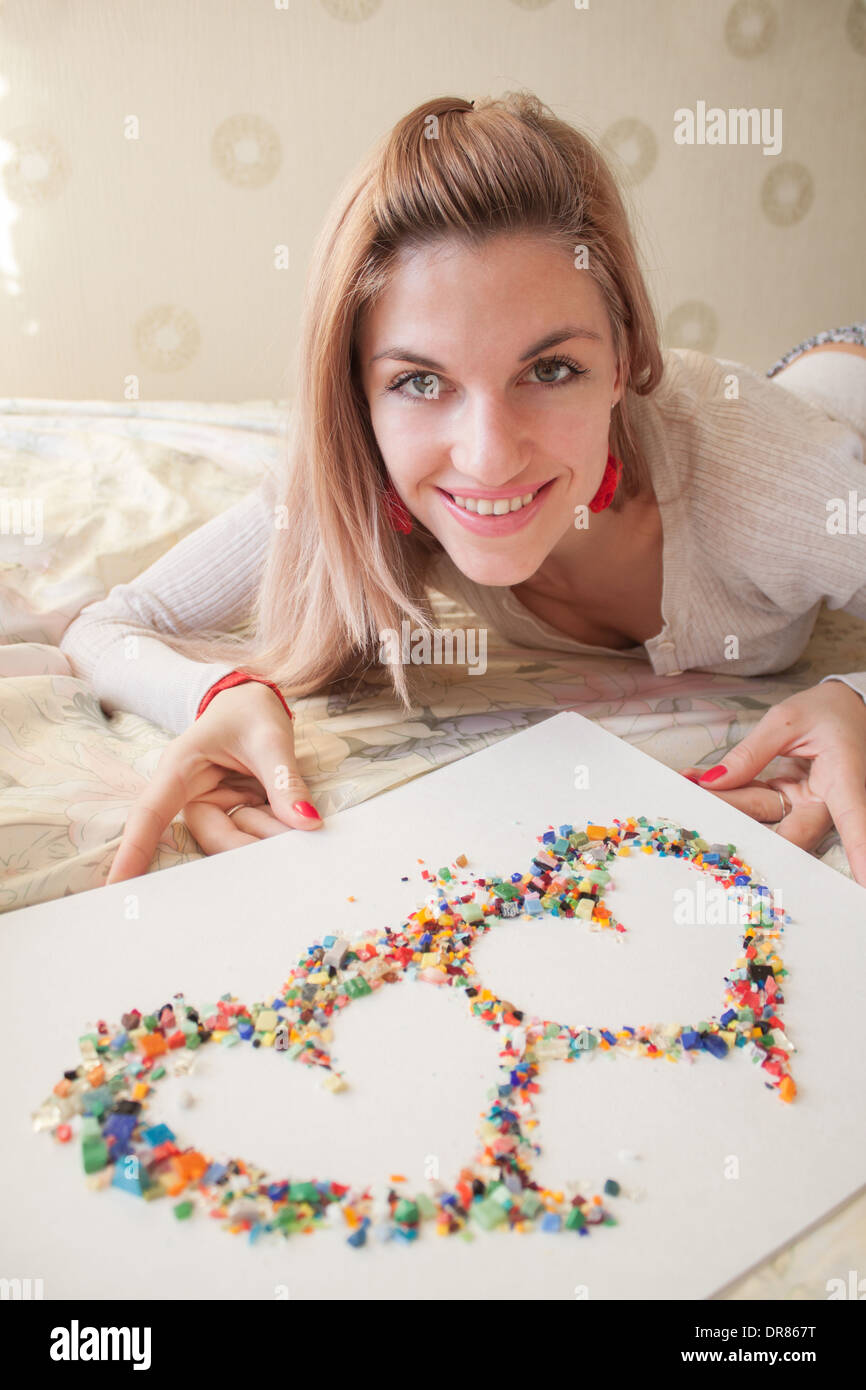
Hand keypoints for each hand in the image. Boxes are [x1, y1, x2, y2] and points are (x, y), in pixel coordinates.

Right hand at [105, 681, 321, 884]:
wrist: (254, 702)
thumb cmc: (249, 711)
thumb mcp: (269, 738)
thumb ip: (285, 780)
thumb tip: (306, 823)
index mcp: (180, 769)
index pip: (152, 813)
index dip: (134, 850)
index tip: (116, 886)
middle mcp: (190, 794)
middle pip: (214, 837)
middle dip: (252, 840)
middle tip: (294, 831)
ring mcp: (212, 807)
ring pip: (238, 840)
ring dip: (270, 832)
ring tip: (296, 810)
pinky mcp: (232, 814)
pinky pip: (253, 834)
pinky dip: (276, 827)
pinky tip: (291, 812)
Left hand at [678, 680, 865, 886]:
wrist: (845, 707)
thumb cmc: (829, 711)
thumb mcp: (789, 720)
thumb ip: (752, 752)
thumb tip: (716, 780)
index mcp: (843, 781)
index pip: (854, 825)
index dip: (859, 855)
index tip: (864, 885)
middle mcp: (827, 805)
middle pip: (784, 830)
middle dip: (737, 816)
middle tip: (700, 803)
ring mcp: (808, 808)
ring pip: (762, 816)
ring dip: (723, 802)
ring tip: (687, 783)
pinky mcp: (792, 804)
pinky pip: (755, 804)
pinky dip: (726, 791)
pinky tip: (693, 780)